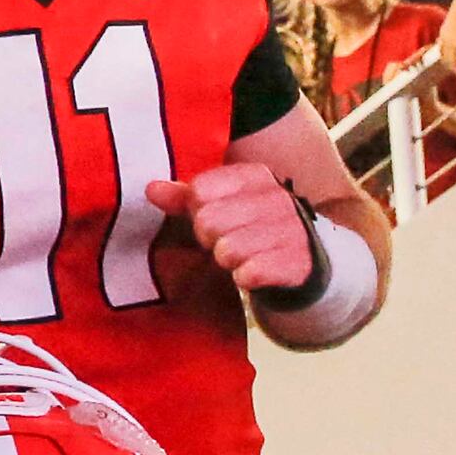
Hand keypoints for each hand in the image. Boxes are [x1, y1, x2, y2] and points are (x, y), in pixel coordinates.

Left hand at [146, 162, 312, 292]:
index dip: (196, 211)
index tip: (212, 217)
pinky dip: (245, 278)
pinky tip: (253, 272)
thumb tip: (151, 189)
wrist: (304, 261)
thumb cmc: (249, 228)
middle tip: (224, 241)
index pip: (200, 191)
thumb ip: (183, 198)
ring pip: (228, 249)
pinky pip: (251, 273)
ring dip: (227, 260)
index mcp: (255, 176)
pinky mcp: (299, 262)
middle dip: (209, 239)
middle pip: (209, 221)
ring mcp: (292, 229)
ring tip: (240, 257)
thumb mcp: (217, 206)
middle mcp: (278, 198)